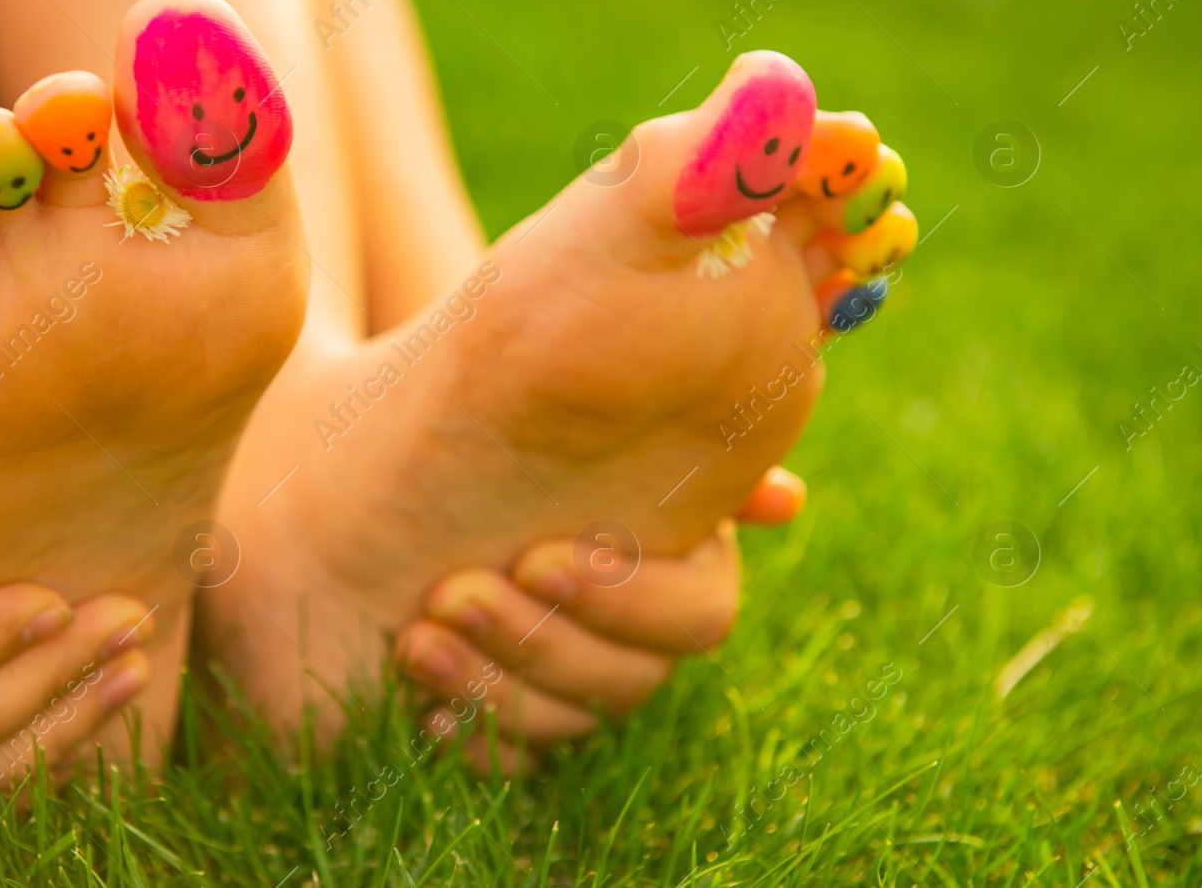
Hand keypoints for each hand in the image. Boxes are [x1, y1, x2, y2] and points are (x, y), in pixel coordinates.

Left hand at [394, 467, 803, 760]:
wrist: (432, 474)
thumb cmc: (527, 444)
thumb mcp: (593, 437)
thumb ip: (680, 459)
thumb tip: (784, 500)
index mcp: (686, 574)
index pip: (696, 615)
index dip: (622, 598)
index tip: (537, 559)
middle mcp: (642, 646)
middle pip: (625, 681)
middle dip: (533, 638)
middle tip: (454, 595)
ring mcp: (581, 694)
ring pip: (564, 724)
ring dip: (488, 687)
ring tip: (416, 642)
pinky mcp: (520, 727)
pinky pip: (515, 764)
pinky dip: (473, 741)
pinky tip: (426, 711)